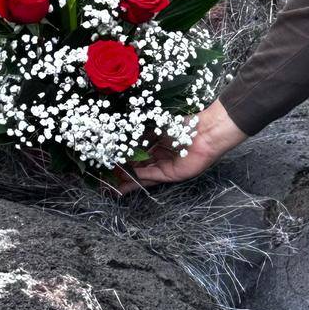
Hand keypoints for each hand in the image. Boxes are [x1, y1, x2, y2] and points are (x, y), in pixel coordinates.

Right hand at [107, 99, 247, 196]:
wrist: (204, 132)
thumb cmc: (183, 124)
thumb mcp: (156, 124)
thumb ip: (140, 132)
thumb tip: (120, 135)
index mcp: (156, 140)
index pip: (135, 150)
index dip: (121, 155)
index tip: (106, 158)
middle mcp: (158, 154)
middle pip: (136, 164)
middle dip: (121, 171)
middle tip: (104, 176)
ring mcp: (163, 165)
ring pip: (140, 174)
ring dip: (126, 179)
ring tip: (109, 185)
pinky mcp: (169, 175)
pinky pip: (149, 179)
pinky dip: (136, 181)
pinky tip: (123, 185)